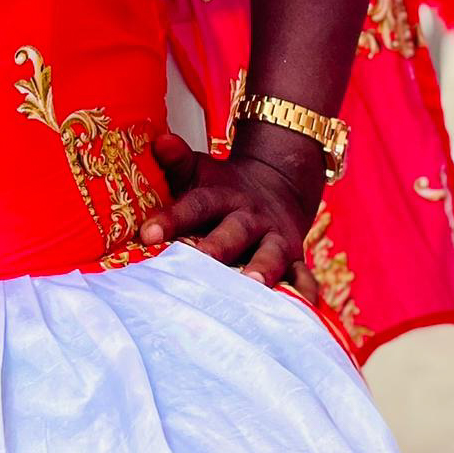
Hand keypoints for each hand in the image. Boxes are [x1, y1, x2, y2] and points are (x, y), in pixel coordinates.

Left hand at [136, 130, 321, 292]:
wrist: (278, 183)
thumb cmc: (222, 188)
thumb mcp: (200, 170)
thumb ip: (178, 160)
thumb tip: (161, 141)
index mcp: (223, 196)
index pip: (196, 204)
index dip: (172, 217)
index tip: (147, 234)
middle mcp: (251, 218)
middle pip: (235, 230)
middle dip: (218, 247)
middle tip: (200, 261)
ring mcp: (275, 239)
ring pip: (271, 254)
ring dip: (263, 269)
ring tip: (252, 285)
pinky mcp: (295, 259)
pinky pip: (304, 277)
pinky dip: (306, 294)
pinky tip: (304, 311)